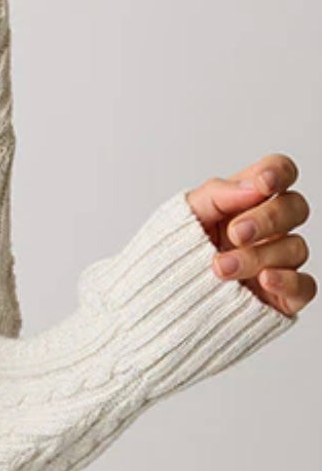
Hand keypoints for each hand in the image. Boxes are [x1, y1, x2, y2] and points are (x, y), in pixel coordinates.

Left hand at [185, 154, 312, 317]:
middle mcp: (270, 228)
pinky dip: (286, 281)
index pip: (279, 172)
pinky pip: (304, 285)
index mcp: (247, 200)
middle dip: (267, 218)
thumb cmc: (178, 251)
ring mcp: (279, 261)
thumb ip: (217, 194)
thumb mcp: (186, 216)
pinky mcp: (284, 295)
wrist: (165, 297)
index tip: (264, 183)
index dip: (279, 172)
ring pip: (295, 247)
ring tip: (221, 268)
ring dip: (257, 257)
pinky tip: (263, 280)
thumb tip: (252, 186)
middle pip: (295, 207)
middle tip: (234, 234)